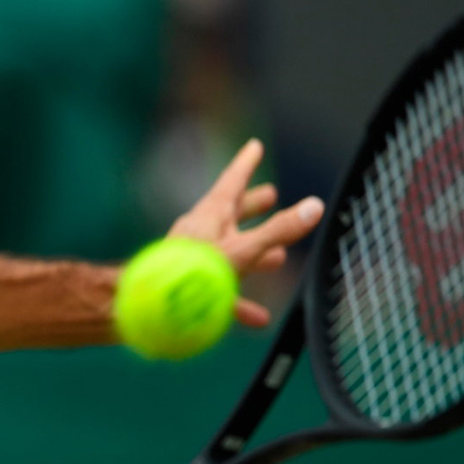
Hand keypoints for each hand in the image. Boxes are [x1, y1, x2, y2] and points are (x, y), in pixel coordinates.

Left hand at [166, 138, 324, 327]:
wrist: (149, 308)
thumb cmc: (192, 273)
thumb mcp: (243, 250)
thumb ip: (278, 231)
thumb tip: (315, 206)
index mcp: (210, 215)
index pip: (232, 181)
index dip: (246, 163)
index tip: (254, 146)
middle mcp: (200, 232)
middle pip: (231, 213)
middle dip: (252, 205)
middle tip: (271, 195)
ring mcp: (193, 259)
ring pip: (229, 251)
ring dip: (254, 252)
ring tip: (277, 257)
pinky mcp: (189, 287)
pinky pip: (220, 292)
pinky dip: (241, 301)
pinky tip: (258, 317)